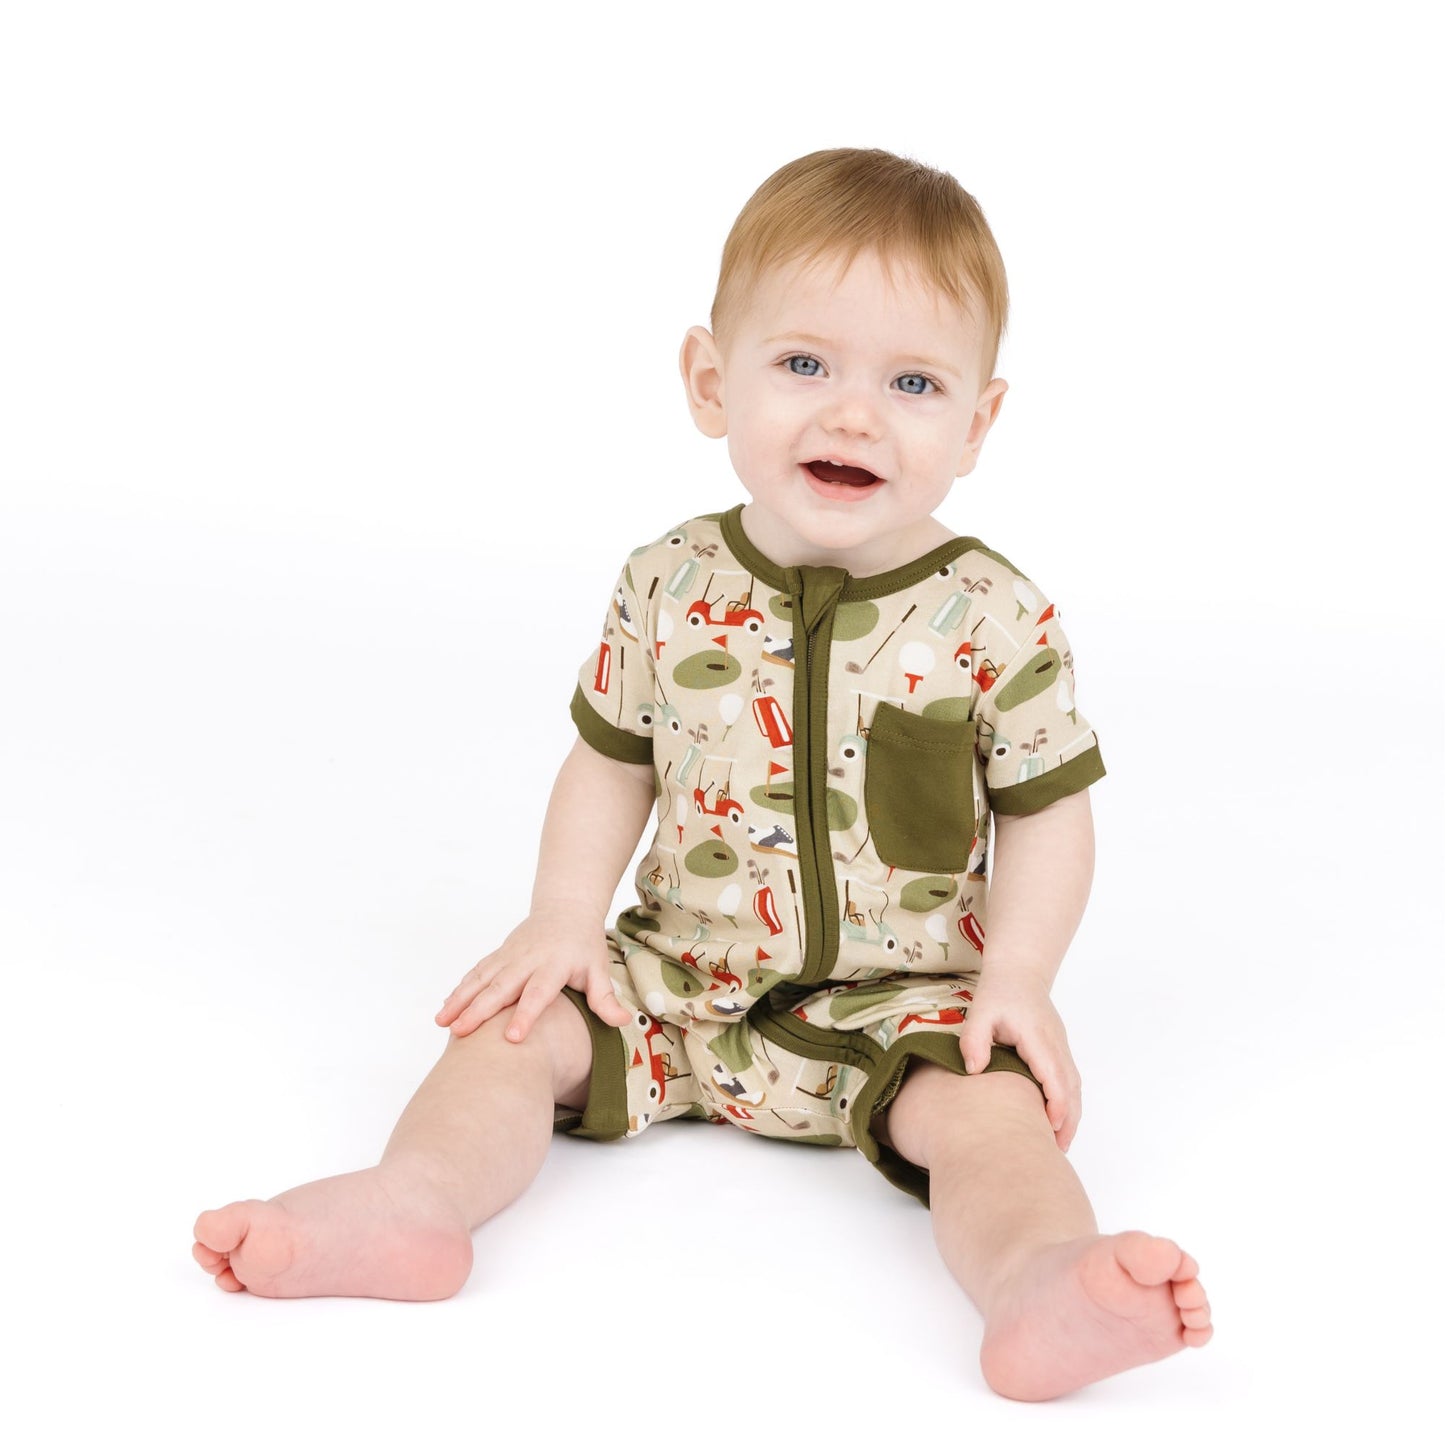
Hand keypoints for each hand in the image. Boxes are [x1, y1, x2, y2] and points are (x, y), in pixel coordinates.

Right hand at [435, 908, 633, 1042]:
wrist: (565, 908)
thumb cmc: (583, 944)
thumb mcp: (598, 967)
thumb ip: (605, 997)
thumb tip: (624, 1022)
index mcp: (554, 964)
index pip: (538, 992)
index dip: (526, 1014)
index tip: (512, 1038)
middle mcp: (527, 959)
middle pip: (501, 987)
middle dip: (479, 1010)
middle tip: (461, 1032)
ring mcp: (509, 956)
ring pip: (480, 979)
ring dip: (460, 1000)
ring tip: (442, 1023)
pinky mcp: (498, 955)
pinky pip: (475, 973)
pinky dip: (459, 989)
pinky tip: (446, 1009)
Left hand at [957, 969, 1081, 1150]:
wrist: (1019, 972)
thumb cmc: (999, 992)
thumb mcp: (980, 1011)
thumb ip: (974, 1040)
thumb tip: (973, 1070)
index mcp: (1037, 1036)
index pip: (1053, 1073)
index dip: (1055, 1101)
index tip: (1050, 1126)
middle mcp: (1055, 1043)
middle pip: (1071, 1086)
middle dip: (1068, 1118)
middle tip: (1058, 1150)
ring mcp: (1061, 1047)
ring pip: (1075, 1085)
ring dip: (1072, 1114)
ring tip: (1060, 1143)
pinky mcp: (1059, 1050)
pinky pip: (1070, 1080)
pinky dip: (1069, 1102)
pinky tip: (1059, 1120)